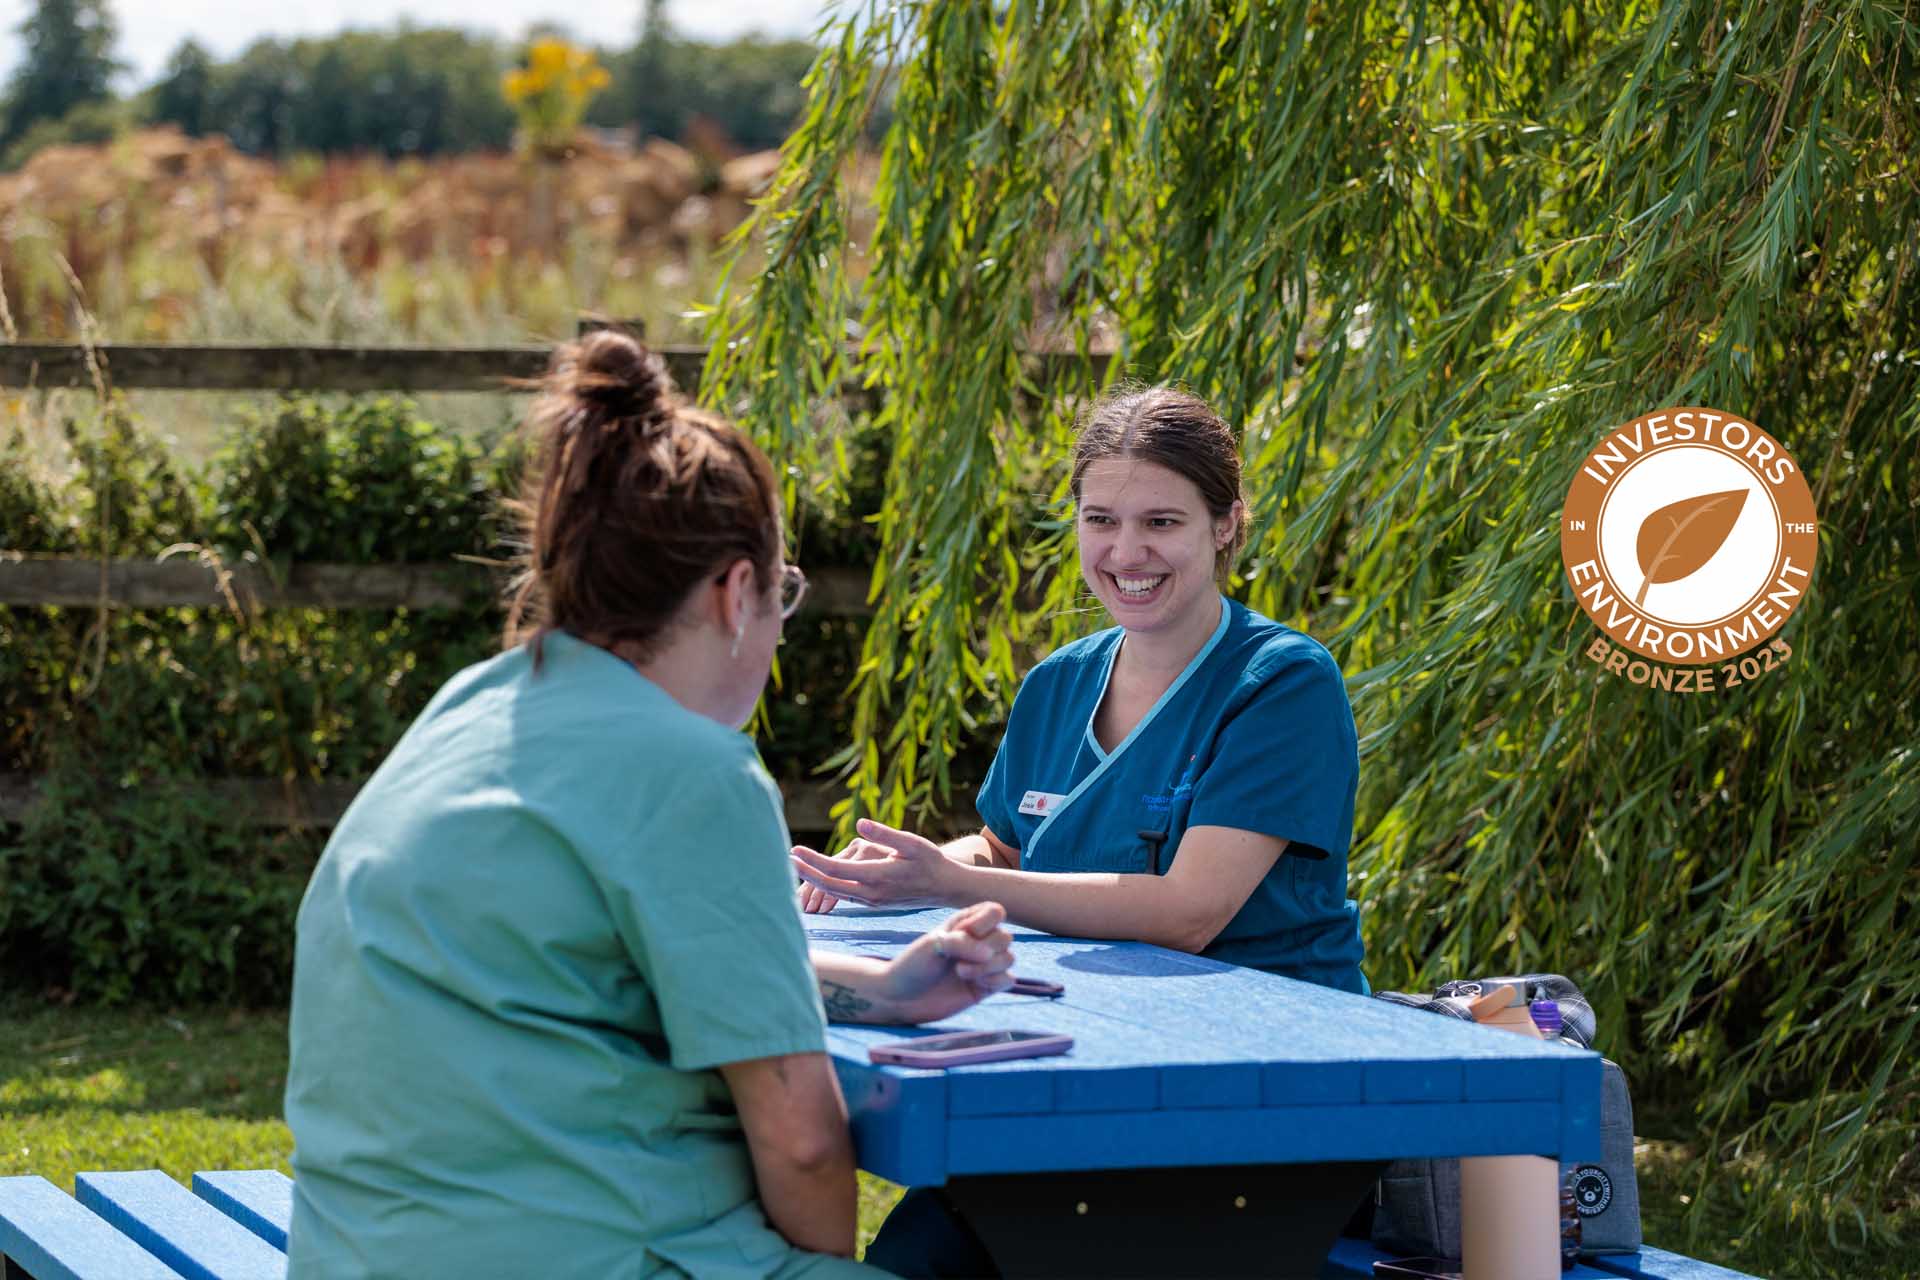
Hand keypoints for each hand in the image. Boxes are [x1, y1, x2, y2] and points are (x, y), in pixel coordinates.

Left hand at [791, 819, 958, 909]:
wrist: (946, 888)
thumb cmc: (931, 861)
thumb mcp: (911, 842)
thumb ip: (884, 834)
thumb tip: (859, 824)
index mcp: (877, 876)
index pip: (835, 869)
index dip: (812, 860)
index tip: (795, 850)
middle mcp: (871, 893)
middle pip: (828, 884)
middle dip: (805, 872)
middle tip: (786, 858)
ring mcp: (871, 901)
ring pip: (834, 892)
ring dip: (813, 880)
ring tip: (796, 867)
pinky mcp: (873, 903)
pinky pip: (843, 895)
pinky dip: (827, 886)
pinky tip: (817, 878)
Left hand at [882, 901, 1014, 1022]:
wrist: (901, 998)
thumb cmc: (913, 965)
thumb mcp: (934, 944)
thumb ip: (963, 943)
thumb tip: (991, 954)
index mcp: (966, 923)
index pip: (995, 912)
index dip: (985, 922)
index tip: (963, 932)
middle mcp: (978, 942)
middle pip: (1005, 937)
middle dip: (986, 948)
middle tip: (958, 960)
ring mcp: (983, 965)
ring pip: (1009, 958)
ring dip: (988, 967)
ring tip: (961, 973)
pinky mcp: (986, 988)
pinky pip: (1009, 980)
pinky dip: (996, 981)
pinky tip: (976, 985)